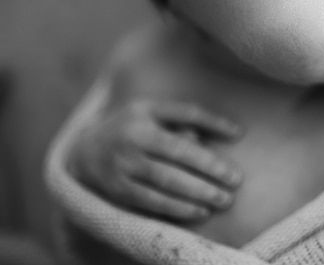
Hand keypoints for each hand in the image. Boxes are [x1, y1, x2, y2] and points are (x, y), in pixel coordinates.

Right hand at [67, 100, 243, 222]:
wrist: (84, 150)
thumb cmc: (132, 127)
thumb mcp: (152, 111)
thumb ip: (182, 120)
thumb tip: (210, 137)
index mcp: (145, 113)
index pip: (186, 114)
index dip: (213, 123)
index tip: (239, 135)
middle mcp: (133, 138)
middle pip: (177, 153)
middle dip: (210, 169)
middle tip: (235, 181)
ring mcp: (123, 166)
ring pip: (165, 181)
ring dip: (197, 193)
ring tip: (222, 200)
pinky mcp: (117, 190)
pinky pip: (151, 201)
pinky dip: (177, 208)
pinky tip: (199, 212)